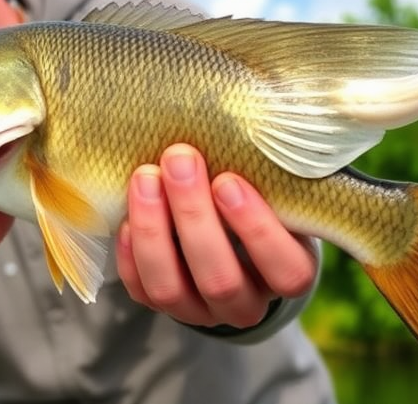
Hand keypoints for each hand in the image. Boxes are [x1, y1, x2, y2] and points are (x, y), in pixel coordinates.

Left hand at [116, 144, 316, 328]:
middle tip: (179, 159)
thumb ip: (268, 164)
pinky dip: (130, 253)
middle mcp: (246, 304)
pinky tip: (128, 215)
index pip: (286, 270)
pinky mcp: (162, 305)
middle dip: (193, 216)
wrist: (229, 231)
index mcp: (289, 273)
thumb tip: (251, 106)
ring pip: (171, 291)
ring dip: (153, 231)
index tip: (228, 180)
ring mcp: (201, 311)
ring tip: (144, 177)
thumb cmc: (259, 195)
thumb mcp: (277, 184)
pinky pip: (140, 290)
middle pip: (220, 280)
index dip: (257, 229)